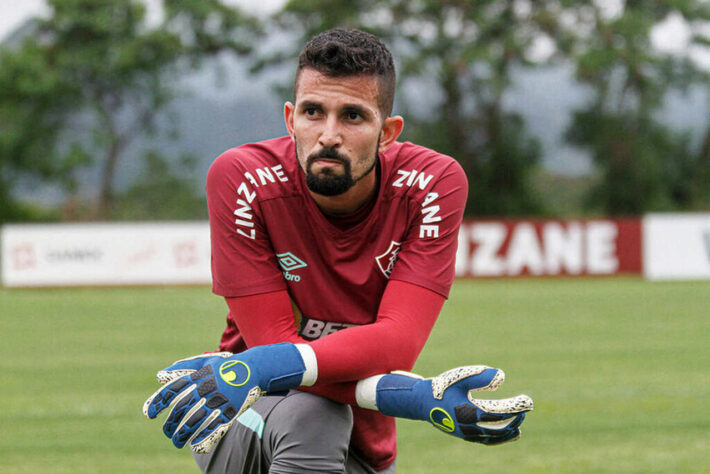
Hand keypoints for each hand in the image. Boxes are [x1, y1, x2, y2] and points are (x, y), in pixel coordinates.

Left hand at [143, 343, 308, 453]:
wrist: (254, 368)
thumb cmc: (226, 365)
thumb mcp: (205, 360)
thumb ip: (182, 368)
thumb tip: (159, 376)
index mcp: (197, 376)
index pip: (171, 391)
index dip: (158, 403)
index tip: (149, 415)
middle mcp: (205, 389)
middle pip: (181, 410)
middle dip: (170, 424)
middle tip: (167, 432)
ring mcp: (218, 401)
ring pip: (194, 422)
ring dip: (182, 436)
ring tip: (176, 442)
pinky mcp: (230, 411)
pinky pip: (213, 428)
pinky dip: (202, 439)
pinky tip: (194, 445)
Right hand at [359, 366, 532, 444]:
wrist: (421, 401)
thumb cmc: (442, 386)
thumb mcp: (461, 377)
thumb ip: (481, 376)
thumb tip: (502, 378)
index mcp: (470, 412)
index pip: (500, 413)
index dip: (516, 408)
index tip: (528, 401)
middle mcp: (469, 427)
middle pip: (500, 428)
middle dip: (515, 418)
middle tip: (526, 408)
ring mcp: (467, 434)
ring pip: (494, 437)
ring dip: (508, 431)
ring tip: (519, 425)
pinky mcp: (464, 435)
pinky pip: (486, 441)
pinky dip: (498, 438)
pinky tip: (507, 434)